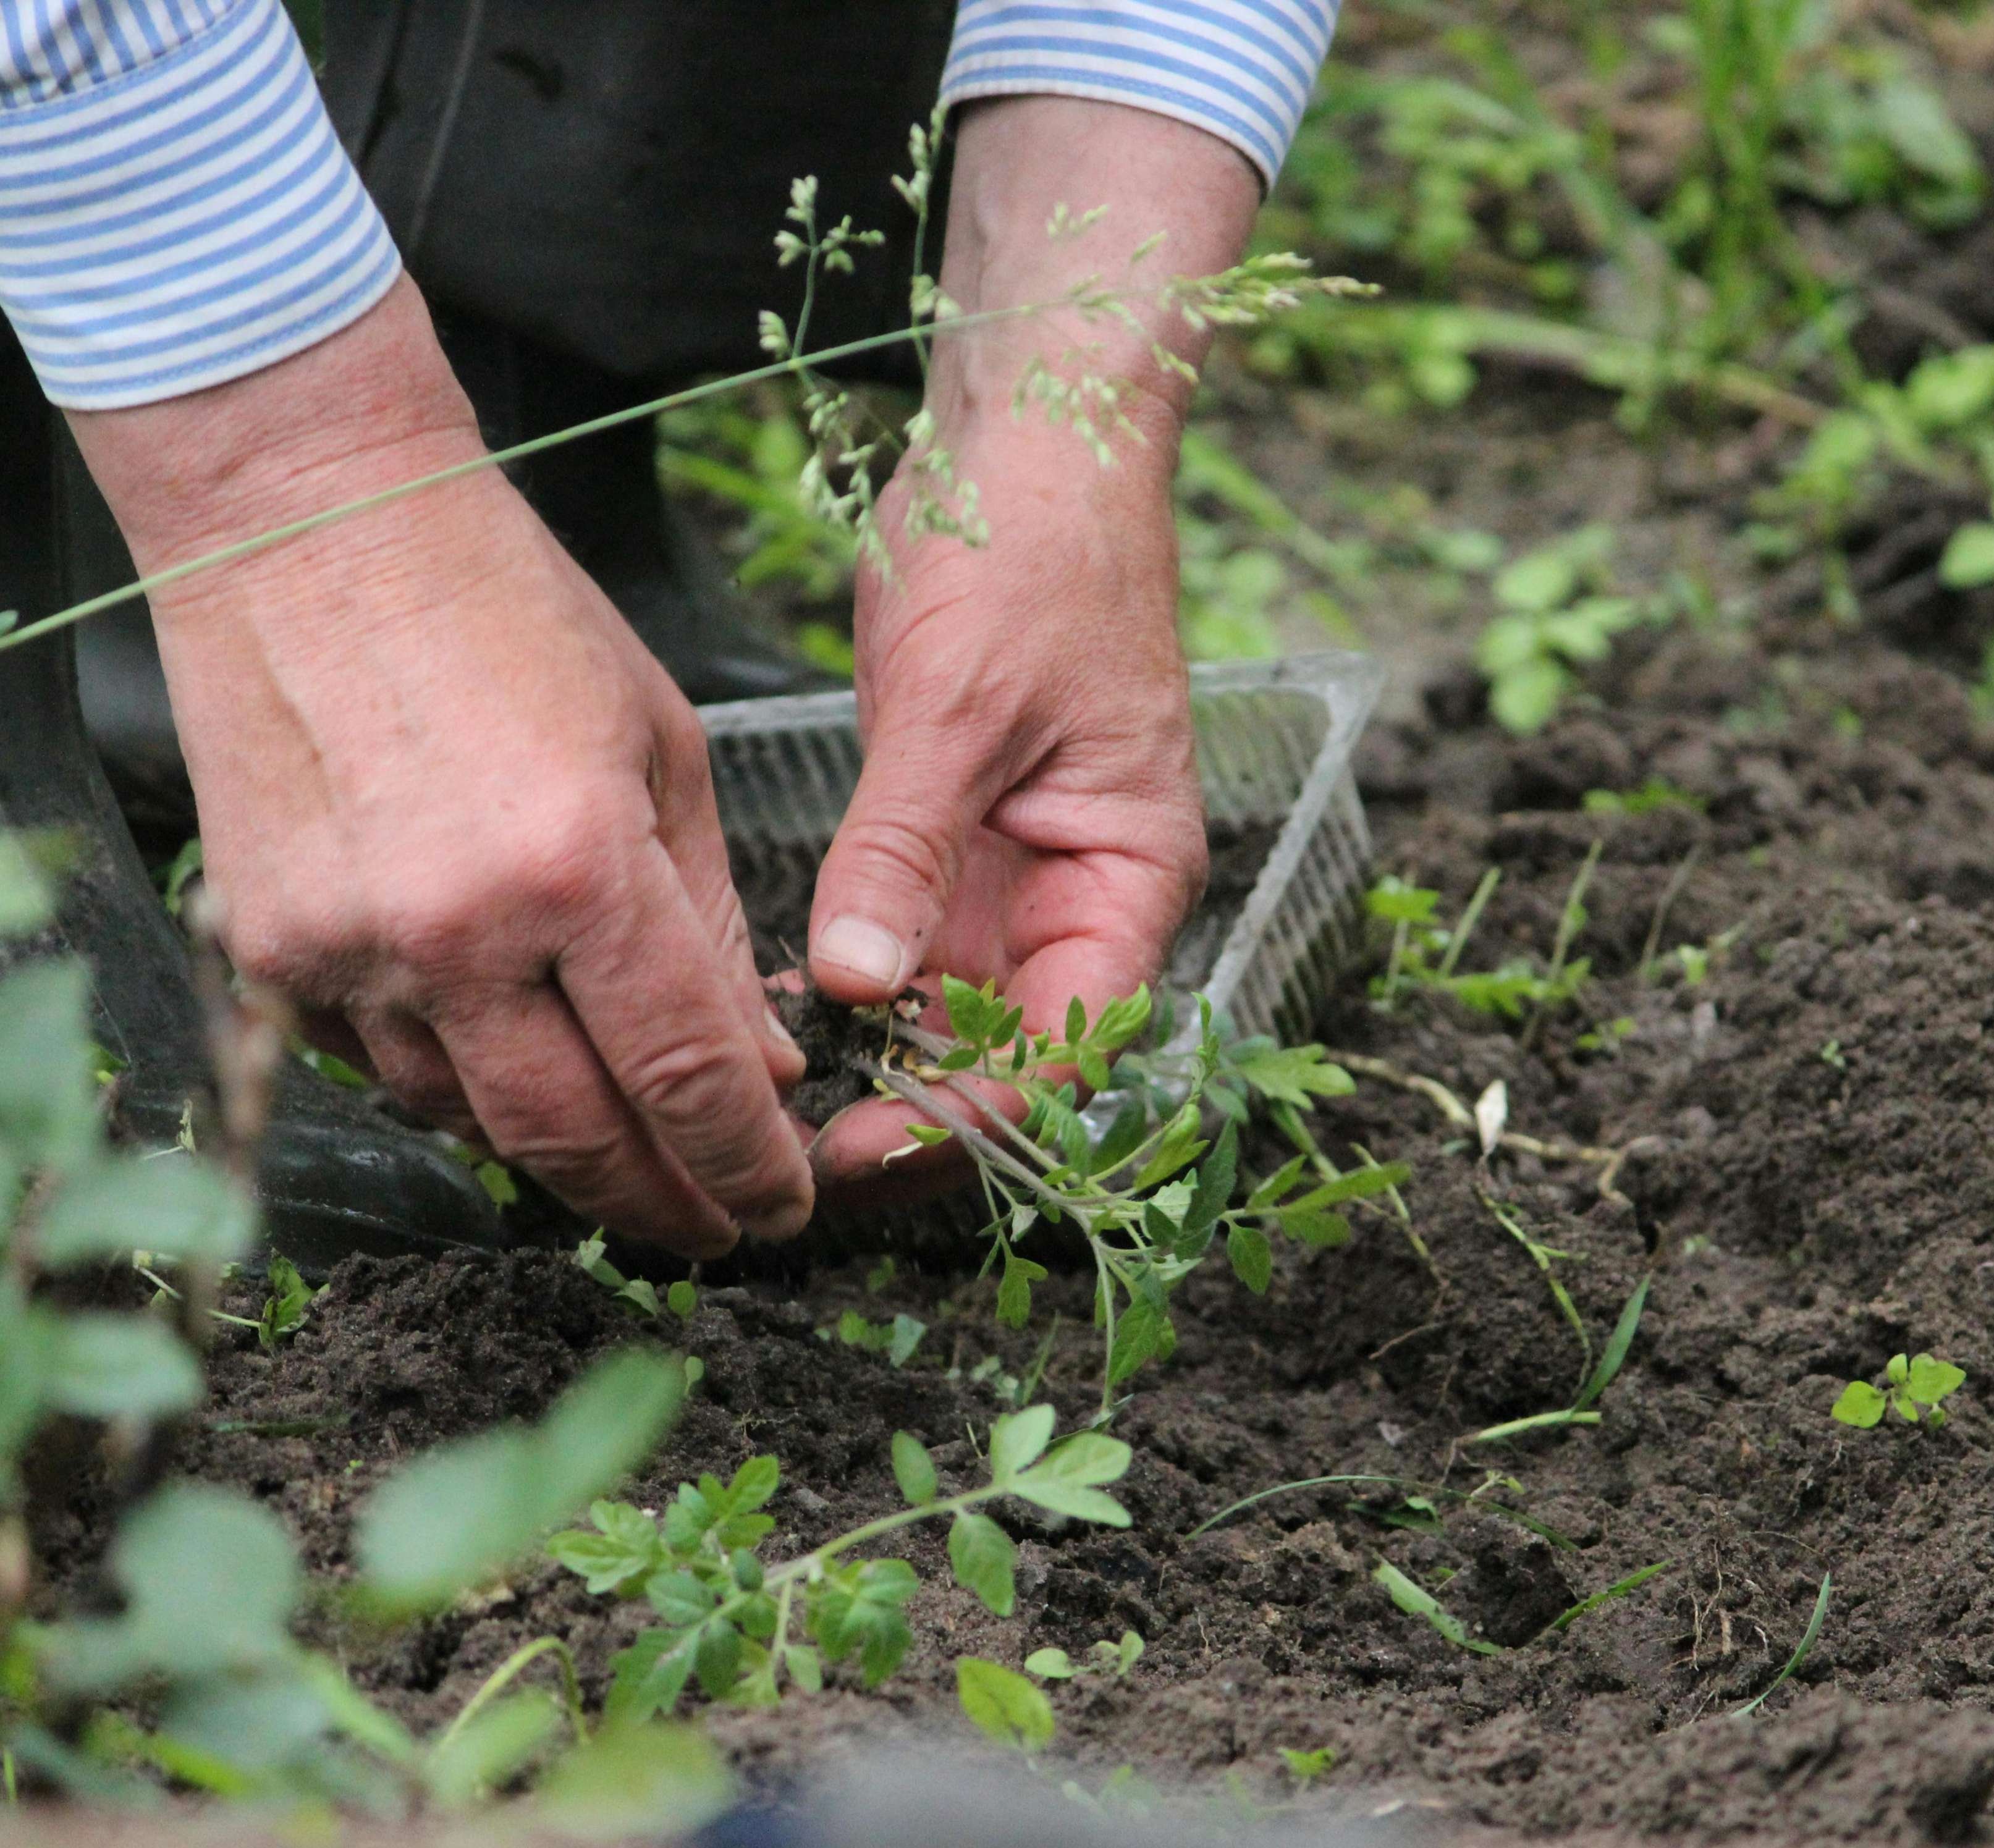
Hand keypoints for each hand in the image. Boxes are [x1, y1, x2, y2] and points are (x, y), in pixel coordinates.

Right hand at [68, 278, 812, 1255]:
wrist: (313, 526)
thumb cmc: (515, 615)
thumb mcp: (664, 752)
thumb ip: (711, 921)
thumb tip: (758, 1062)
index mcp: (581, 869)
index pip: (686, 1075)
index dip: (744, 1164)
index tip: (780, 1206)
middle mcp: (457, 932)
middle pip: (574, 1136)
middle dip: (660, 1203)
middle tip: (714, 1230)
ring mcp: (348, 950)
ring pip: (469, 1119)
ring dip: (559, 1154)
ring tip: (626, 1162)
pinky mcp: (271, 950)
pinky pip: (379, 1065)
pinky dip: (456, 1083)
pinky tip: (510, 1072)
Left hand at [801, 97, 1259, 1197]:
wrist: (1025, 446)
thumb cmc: (1031, 554)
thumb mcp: (961, 707)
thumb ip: (906, 851)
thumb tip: (855, 990)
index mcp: (1128, 877)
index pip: (1067, 1046)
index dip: (973, 1115)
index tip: (863, 1147)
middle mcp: (1079, 896)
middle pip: (1007, 1053)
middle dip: (912, 1110)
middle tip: (789, 1154)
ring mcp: (1012, 874)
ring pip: (946, 1015)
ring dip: (870, 1063)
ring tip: (765, 1102)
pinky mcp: (947, 840)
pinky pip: (902, 949)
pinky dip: (845, 989)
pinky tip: (770, 1011)